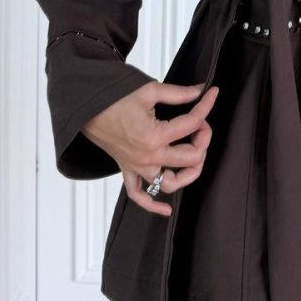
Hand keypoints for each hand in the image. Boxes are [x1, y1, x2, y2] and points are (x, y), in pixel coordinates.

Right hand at [82, 80, 220, 214]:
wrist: (88, 108)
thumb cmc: (116, 98)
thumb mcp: (150, 91)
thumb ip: (179, 93)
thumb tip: (201, 91)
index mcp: (155, 136)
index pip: (193, 124)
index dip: (206, 106)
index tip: (212, 94)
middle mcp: (149, 157)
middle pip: (190, 159)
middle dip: (203, 139)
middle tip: (201, 123)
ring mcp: (138, 167)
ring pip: (169, 184)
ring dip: (188, 174)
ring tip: (195, 157)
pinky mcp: (128, 171)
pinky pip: (139, 196)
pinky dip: (153, 206)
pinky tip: (167, 209)